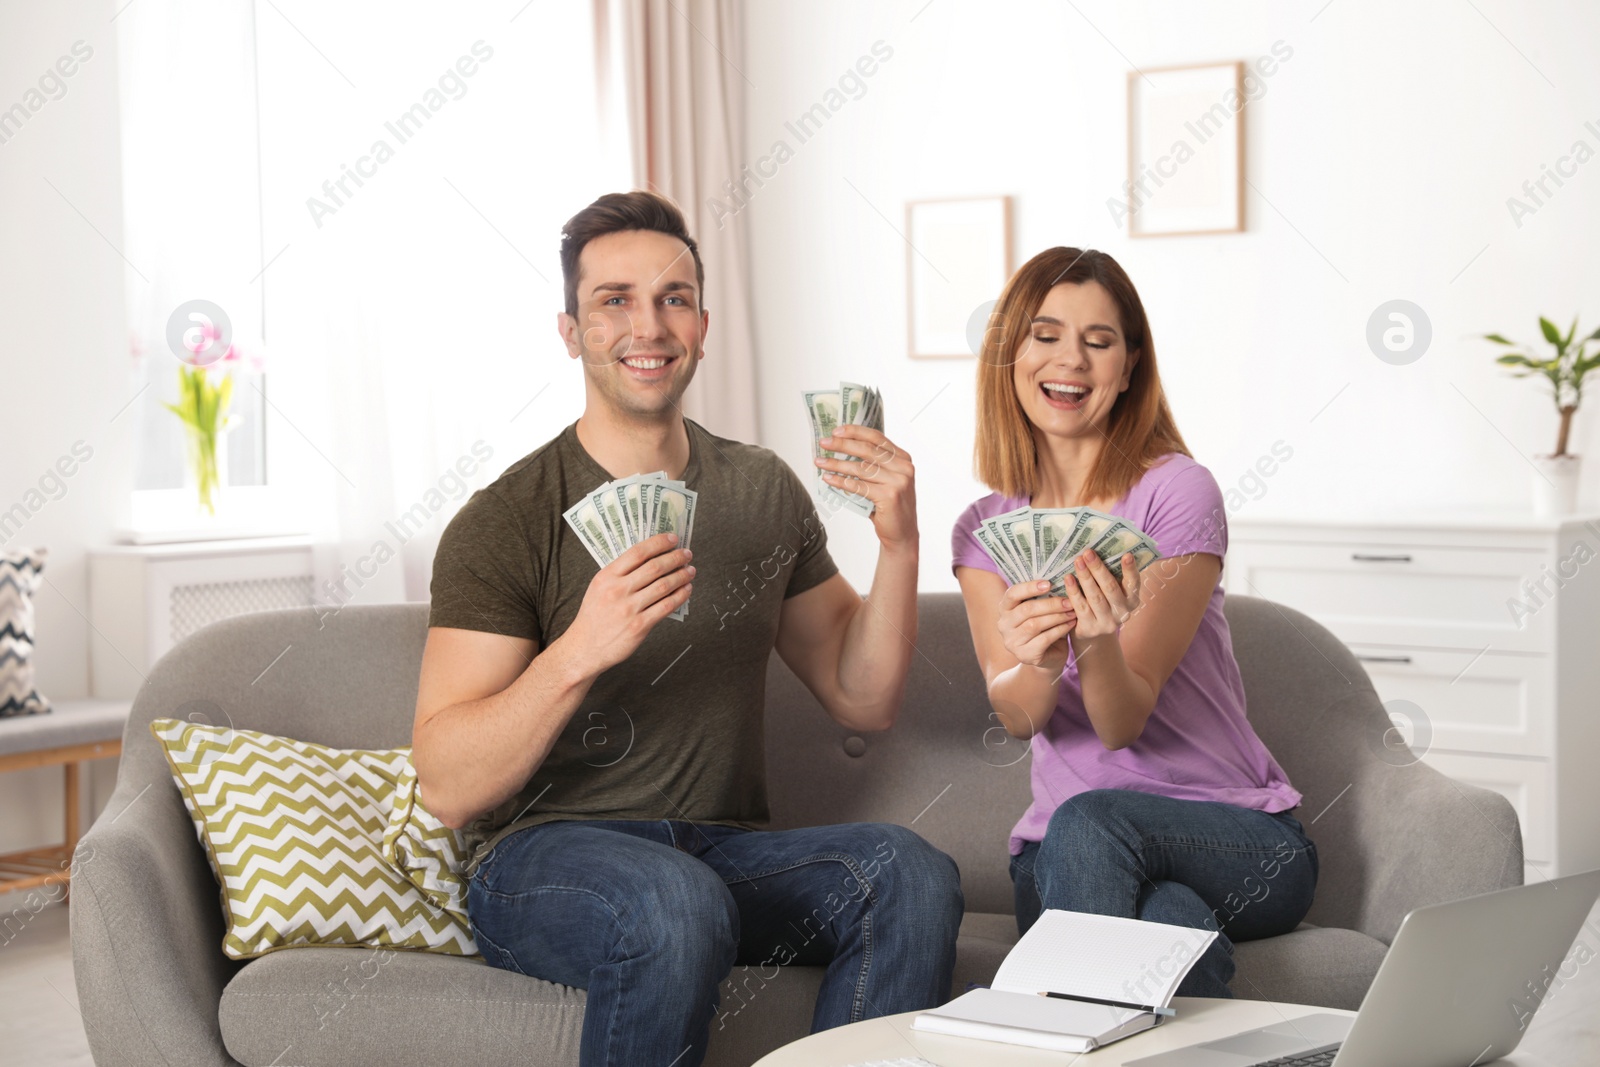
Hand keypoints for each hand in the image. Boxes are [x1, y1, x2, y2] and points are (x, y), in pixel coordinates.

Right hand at [563, 532, 693, 675]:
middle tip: (687, 554)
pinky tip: (686, 590)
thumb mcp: (599, 587)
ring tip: (690, 571)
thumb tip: (651, 558)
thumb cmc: (594, 616)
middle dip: (675, 558)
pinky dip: (680, 596)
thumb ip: (621, 573)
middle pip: (654, 567)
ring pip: (663, 586)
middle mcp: (618, 590)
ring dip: (681, 576)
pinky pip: (666, 606)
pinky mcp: (639, 626)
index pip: (637, 552)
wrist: (585, 647)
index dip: (659, 543)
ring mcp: (629, 608)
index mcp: (607, 576)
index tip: (673, 539)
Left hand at [813, 425, 917, 550]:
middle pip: (867, 450)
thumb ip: (873, 465)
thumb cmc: (888, 506)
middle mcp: (903, 468)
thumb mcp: (885, 480)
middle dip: (842, 444)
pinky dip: (840, 481)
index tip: (836, 430)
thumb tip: (841, 448)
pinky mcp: (889, 496)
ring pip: (860, 468)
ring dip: (836, 464)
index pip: (877, 438)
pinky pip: (858, 486)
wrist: (901, 534)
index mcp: (903, 459)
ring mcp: (898, 482)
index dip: (855, 431)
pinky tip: (828, 478)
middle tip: (823, 443)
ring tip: (819, 462)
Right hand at [997, 580, 1076, 672]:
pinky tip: (1070, 625)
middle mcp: (1004, 625)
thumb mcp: (1042, 610)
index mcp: (1005, 609)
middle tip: (1069, 602)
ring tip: (1072, 612)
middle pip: (1026, 610)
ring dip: (1057, 617)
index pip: (1012, 594)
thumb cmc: (1046, 627)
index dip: (1029, 587)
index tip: (1049, 583)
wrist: (1049, 656)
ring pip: (1035, 624)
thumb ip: (1044, 597)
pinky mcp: (1024, 655)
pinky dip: (1059, 630)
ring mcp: (1012, 642)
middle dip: (1050, 604)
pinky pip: (1043, 639)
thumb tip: (1061, 578)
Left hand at [1060, 549, 1141, 642]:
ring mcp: (1107, 622)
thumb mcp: (1110, 592)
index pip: (1133, 583)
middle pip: (1110, 588)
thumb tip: (1097, 551)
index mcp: (1132, 600)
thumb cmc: (1102, 603)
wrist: (1092, 634)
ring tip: (1078, 561)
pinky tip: (1068, 579)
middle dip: (1098, 569)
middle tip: (1088, 553)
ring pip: (1095, 597)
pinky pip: (1081, 607)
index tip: (1127, 555)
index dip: (1130, 570)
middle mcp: (1123, 612)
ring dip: (1085, 577)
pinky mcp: (1090, 629)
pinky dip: (1074, 592)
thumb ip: (1110, 576)